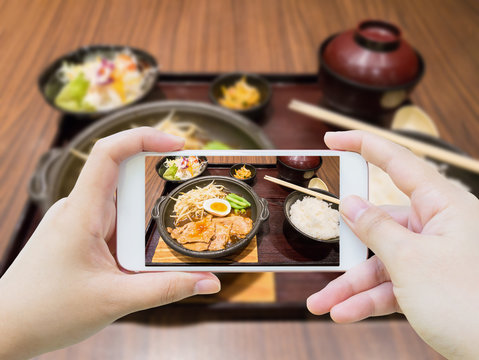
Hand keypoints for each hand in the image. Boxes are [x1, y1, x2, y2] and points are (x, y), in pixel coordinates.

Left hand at [0, 128, 220, 359]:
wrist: (6, 330)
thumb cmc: (46, 312)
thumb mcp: (115, 301)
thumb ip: (166, 289)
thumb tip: (211, 281)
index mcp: (81, 213)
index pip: (108, 154)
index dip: (143, 137)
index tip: (178, 145)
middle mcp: (79, 209)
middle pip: (124, 175)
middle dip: (161, 177)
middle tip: (195, 187)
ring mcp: (78, 222)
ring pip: (122, 203)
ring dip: (150, 210)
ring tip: (180, 223)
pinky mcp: (81, 237)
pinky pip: (115, 222)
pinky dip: (138, 229)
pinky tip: (151, 249)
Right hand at [307, 131, 478, 358]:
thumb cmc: (468, 304)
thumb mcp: (410, 262)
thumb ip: (376, 229)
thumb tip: (351, 204)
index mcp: (443, 205)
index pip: (397, 161)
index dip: (362, 145)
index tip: (332, 140)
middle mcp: (438, 225)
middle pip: (379, 225)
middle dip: (347, 250)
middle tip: (318, 255)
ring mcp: (433, 255)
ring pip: (381, 262)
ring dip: (351, 285)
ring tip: (322, 304)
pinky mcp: (429, 282)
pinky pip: (392, 285)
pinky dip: (368, 299)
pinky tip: (344, 313)